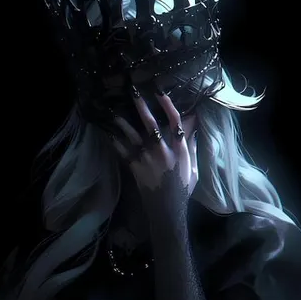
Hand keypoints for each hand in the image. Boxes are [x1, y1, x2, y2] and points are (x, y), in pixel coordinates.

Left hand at [108, 89, 198, 206]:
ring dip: (123, 123)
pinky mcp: (135, 167)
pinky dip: (115, 142)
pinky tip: (108, 133)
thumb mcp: (192, 166)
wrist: (168, 209)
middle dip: (142, 106)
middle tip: (133, 91)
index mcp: (180, 150)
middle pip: (151, 124)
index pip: (175, 122)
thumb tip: (192, 125)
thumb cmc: (182, 187)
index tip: (159, 91)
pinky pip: (123, 152)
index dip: (167, 105)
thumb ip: (190, 145)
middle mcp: (163, 151)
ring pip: (133, 136)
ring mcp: (147, 159)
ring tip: (114, 112)